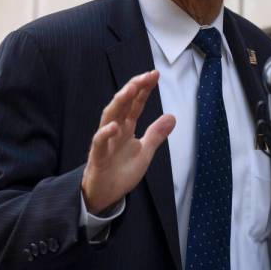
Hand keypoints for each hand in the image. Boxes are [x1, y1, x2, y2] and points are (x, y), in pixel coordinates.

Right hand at [81, 70, 175, 213]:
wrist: (105, 194)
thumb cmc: (121, 171)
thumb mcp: (145, 152)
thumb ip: (156, 134)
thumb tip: (172, 116)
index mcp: (126, 128)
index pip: (135, 104)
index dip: (144, 89)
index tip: (154, 74)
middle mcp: (114, 130)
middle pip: (122, 104)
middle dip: (133, 88)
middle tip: (146, 76)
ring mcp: (105, 142)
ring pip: (109, 117)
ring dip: (119, 102)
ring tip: (131, 89)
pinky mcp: (98, 157)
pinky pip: (99, 143)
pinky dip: (105, 133)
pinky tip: (115, 126)